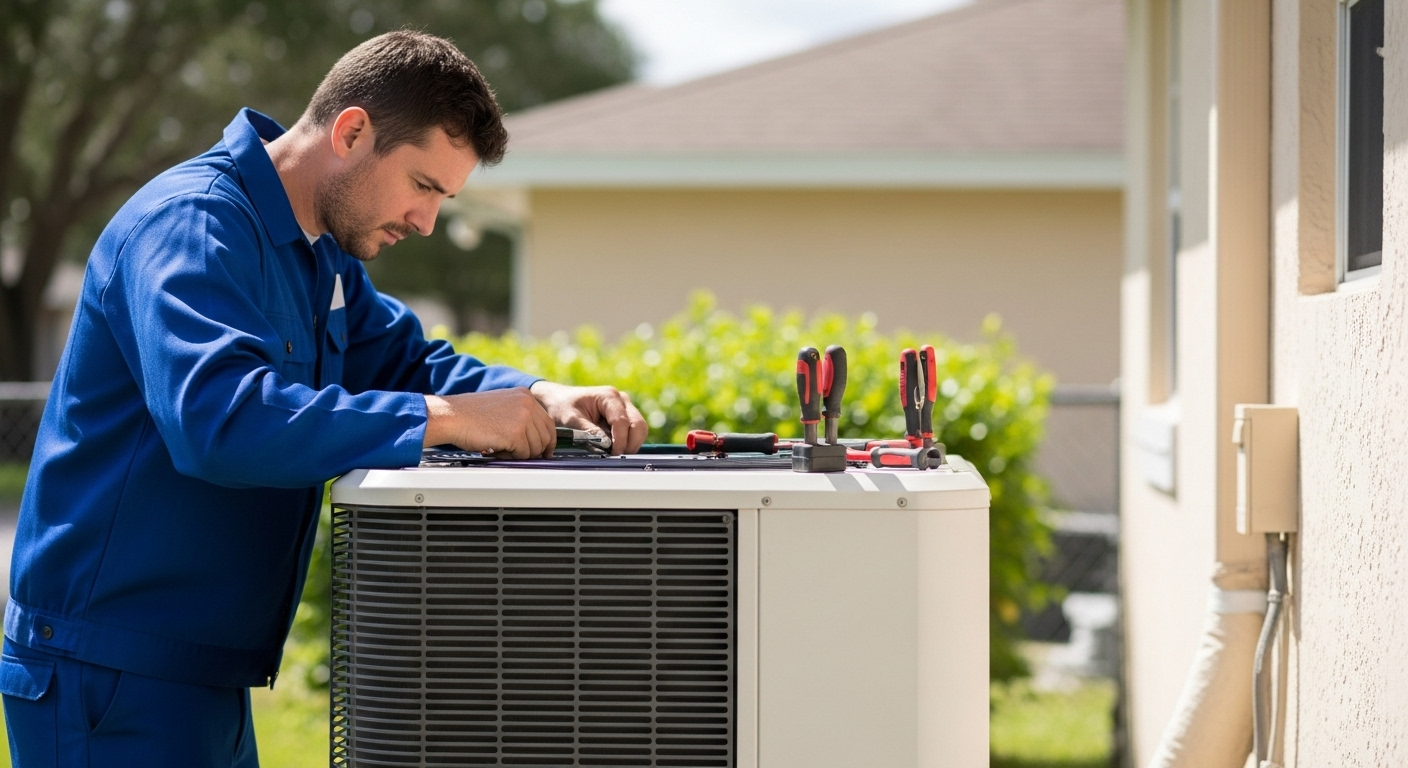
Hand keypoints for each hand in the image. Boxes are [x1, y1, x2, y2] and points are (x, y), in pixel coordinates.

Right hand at [423, 388, 555, 458]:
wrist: (451, 416)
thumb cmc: (470, 415)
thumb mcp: (501, 406)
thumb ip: (520, 416)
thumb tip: (535, 437)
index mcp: (524, 395)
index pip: (548, 422)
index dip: (547, 440)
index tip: (545, 451)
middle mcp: (527, 404)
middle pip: (545, 437)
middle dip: (534, 450)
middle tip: (519, 454)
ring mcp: (522, 417)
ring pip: (535, 448)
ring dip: (519, 454)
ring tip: (501, 448)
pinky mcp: (515, 433)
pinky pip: (523, 454)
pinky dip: (511, 457)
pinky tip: (497, 449)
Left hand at [529, 380, 648, 454]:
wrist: (558, 400)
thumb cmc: (562, 406)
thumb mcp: (570, 419)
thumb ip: (588, 431)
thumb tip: (605, 445)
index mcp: (608, 396)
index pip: (623, 421)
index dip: (620, 440)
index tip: (612, 454)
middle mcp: (621, 400)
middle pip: (638, 425)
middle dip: (629, 444)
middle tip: (615, 457)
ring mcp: (625, 408)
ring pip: (640, 430)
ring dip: (630, 444)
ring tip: (613, 453)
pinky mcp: (625, 417)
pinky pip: (634, 432)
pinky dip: (628, 443)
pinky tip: (613, 448)